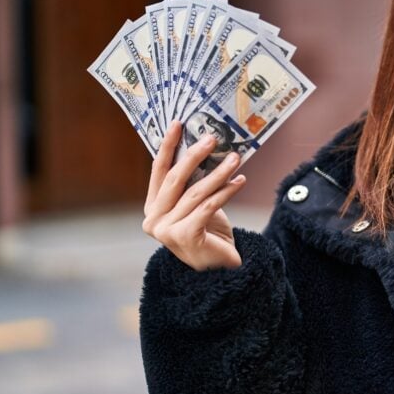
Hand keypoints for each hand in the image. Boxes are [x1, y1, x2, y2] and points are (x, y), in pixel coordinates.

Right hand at [142, 121, 246, 270]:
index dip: (167, 146)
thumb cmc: (209, 234)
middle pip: (175, 179)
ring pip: (196, 192)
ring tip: (236, 158)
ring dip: (219, 172)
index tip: (178, 124)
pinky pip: (209, 205)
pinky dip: (227, 191)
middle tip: (212, 137)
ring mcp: (167, 231)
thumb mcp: (197, 205)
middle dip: (195, 155)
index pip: (158, 171)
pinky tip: (240, 180)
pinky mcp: (185, 236)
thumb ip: (192, 184)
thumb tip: (204, 147)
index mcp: (153, 209)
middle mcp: (154, 220)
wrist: (219, 270)